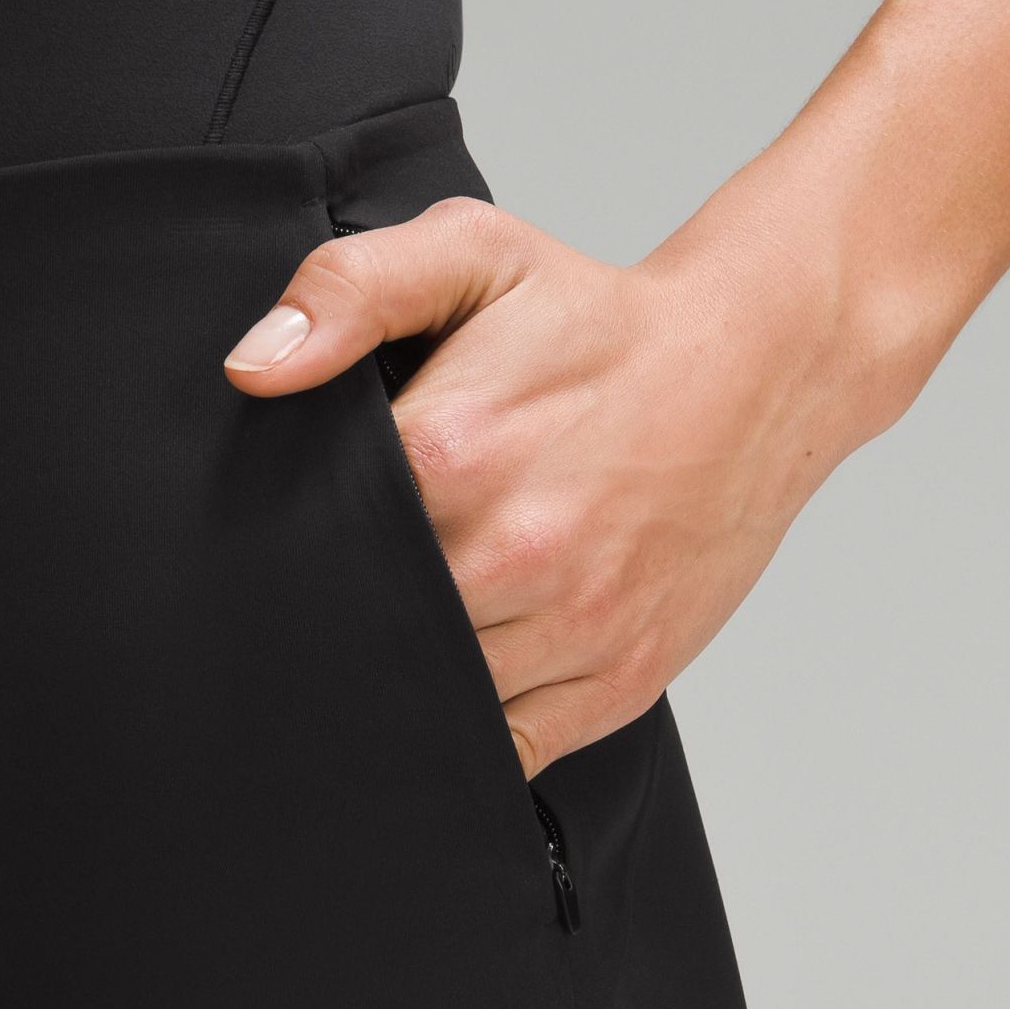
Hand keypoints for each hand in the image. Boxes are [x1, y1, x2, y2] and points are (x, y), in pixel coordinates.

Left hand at [222, 177, 891, 779]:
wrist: (757, 370)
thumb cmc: (603, 324)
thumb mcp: (474, 256)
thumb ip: (349, 289)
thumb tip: (252, 368)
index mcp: (453, 452)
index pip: (317, 541)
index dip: (295, 550)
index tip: (291, 547)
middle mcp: (510, 553)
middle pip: (367, 628)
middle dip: (343, 619)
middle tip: (335, 600)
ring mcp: (571, 628)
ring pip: (432, 698)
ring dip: (402, 678)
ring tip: (396, 638)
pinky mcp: (618, 679)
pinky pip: (504, 752)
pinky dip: (466, 738)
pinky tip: (451, 696)